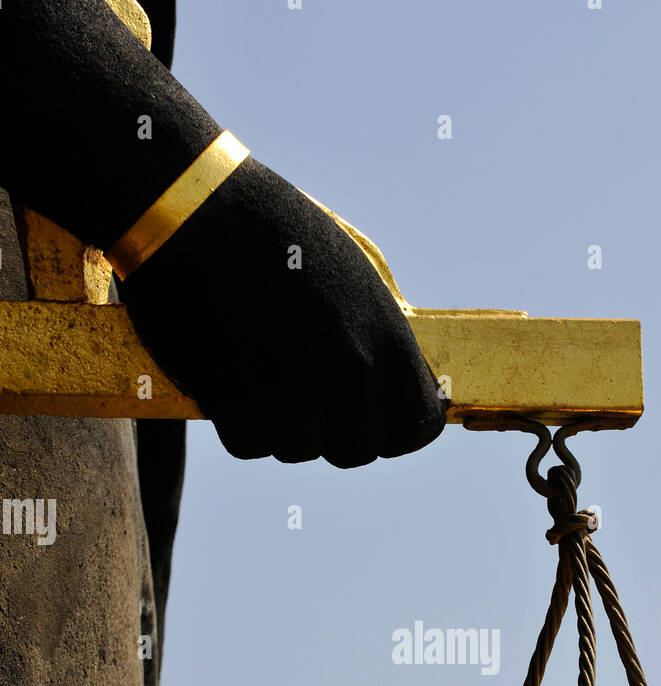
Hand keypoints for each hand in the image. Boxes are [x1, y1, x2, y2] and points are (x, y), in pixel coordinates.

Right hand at [122, 158, 446, 466]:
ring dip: (278, 426)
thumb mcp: (350, 272)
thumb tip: (386, 387)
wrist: (188, 203)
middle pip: (355, 450)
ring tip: (258, 372)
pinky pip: (250, 445)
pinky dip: (237, 425)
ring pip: (299, 449)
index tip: (363, 414)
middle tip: (299, 394)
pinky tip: (229, 382)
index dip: (389, 430)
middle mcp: (350, 361)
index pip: (415, 427)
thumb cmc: (270, 233)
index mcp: (387, 332)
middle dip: (329, 433)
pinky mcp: (238, 393)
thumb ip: (376, 335)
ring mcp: (295, 380)